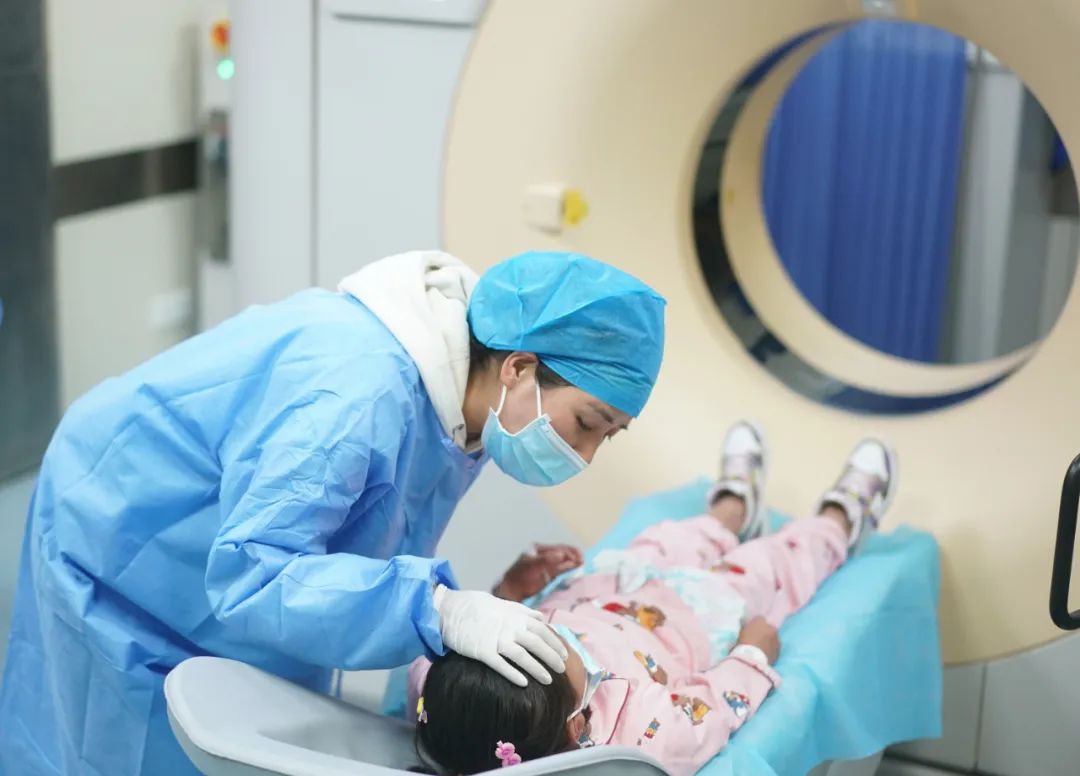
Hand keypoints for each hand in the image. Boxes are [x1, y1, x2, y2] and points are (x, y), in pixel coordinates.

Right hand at [433, 584, 567, 686]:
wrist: (449, 610)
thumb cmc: (475, 606)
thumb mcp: (501, 604)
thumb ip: (522, 611)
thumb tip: (541, 617)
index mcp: (515, 615)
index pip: (542, 629)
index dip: (554, 642)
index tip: (563, 653)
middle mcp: (509, 627)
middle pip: (536, 644)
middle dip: (551, 657)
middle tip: (561, 669)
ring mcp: (495, 639)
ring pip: (522, 656)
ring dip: (537, 669)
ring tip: (548, 680)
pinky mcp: (482, 651)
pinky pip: (501, 665)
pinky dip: (513, 674)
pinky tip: (524, 684)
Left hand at [493, 543, 583, 601]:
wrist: (512, 591)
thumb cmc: (519, 576)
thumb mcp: (531, 566)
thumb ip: (545, 560)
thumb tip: (561, 555)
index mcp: (539, 550)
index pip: (557, 548)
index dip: (568, 551)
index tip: (577, 556)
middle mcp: (545, 556)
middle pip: (562, 554)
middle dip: (573, 556)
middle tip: (582, 560)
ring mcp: (547, 566)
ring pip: (563, 562)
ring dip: (572, 562)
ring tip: (582, 563)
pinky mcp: (549, 576)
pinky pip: (562, 570)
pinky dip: (569, 568)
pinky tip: (575, 568)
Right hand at [736, 617, 779, 664]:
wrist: (752, 659)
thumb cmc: (742, 645)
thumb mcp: (740, 634)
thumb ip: (744, 627)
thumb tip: (744, 623)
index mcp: (759, 621)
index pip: (759, 619)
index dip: (755, 625)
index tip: (752, 630)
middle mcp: (770, 627)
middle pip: (768, 627)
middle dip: (764, 632)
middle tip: (757, 639)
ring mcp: (777, 638)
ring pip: (773, 637)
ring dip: (769, 640)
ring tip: (762, 648)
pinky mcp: (779, 649)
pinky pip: (775, 646)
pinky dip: (771, 648)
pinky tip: (765, 653)